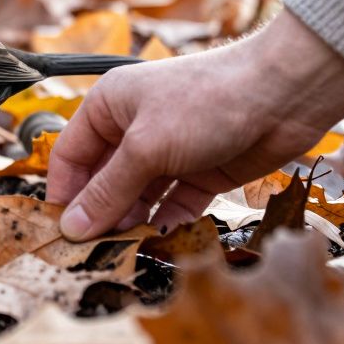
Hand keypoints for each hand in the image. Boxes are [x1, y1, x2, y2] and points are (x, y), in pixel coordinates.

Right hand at [46, 8, 343, 240]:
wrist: (283, 94)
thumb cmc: (207, 100)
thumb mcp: (146, 148)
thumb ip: (108, 191)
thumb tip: (72, 227)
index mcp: (108, 107)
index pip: (70, 155)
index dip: (63, 193)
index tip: (60, 231)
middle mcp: (133, 128)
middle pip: (103, 180)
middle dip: (99, 212)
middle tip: (94, 249)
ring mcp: (168, 151)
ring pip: (138, 196)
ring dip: (132, 220)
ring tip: (127, 247)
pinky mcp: (200, 172)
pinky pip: (174, 204)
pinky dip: (168, 221)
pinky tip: (163, 238)